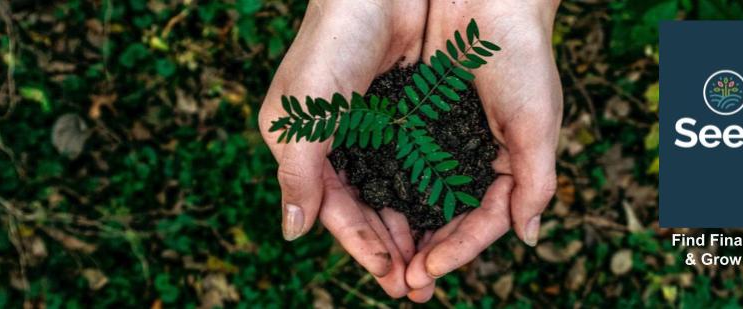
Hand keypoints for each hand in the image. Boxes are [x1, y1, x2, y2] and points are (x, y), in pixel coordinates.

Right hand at [258, 0, 425, 296]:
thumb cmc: (332, 42)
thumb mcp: (303, 112)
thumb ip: (299, 174)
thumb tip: (293, 234)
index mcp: (310, 146)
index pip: (336, 209)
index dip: (360, 246)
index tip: (389, 279)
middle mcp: (346, 142)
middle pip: (370, 209)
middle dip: (391, 249)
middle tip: (416, 288)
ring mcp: (381, 129)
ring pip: (398, 193)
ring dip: (414, 230)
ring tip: (434, 265)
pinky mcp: (414, 112)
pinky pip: (424, 164)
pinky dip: (433, 194)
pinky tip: (449, 218)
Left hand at [404, 0, 561, 301]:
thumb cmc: (521, 56)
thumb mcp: (536, 123)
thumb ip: (535, 182)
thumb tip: (528, 238)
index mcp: (511, 162)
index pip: (485, 219)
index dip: (460, 249)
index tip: (428, 272)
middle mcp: (476, 155)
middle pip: (451, 216)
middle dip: (429, 251)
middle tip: (404, 284)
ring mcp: (446, 138)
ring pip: (423, 196)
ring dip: (406, 230)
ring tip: (386, 261)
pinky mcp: (419, 117)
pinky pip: (402, 162)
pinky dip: (389, 189)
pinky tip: (371, 211)